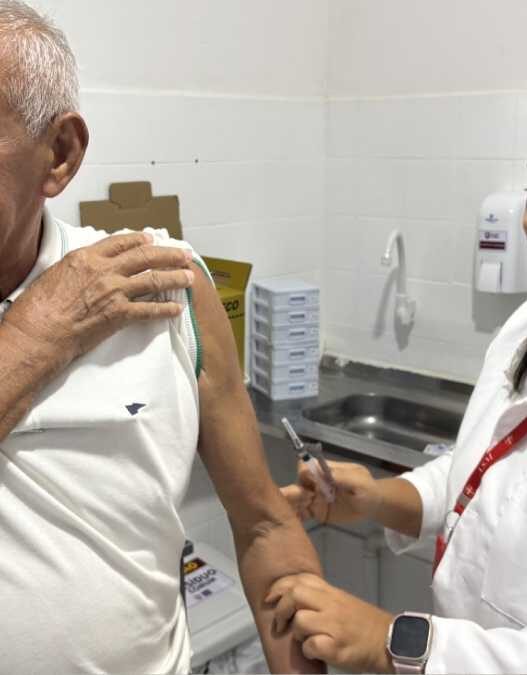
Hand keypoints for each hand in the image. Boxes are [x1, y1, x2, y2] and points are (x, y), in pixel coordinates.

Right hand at [3, 232, 193, 367]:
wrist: (40, 331)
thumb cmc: (40, 306)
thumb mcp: (57, 273)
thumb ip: (79, 267)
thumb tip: (88, 268)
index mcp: (87, 257)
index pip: (120, 243)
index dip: (139, 240)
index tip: (152, 239)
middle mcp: (105, 270)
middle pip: (145, 257)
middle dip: (168, 255)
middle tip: (184, 255)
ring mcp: (115, 291)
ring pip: (153, 279)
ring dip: (175, 277)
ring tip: (189, 277)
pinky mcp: (120, 315)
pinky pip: (150, 310)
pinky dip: (166, 309)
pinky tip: (177, 309)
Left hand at [267, 574, 393, 673]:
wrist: (389, 641)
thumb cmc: (362, 623)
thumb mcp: (341, 601)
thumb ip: (320, 597)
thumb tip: (292, 596)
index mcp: (331, 592)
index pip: (300, 579)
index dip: (279, 587)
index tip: (270, 597)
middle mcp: (332, 605)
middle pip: (295, 595)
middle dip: (281, 609)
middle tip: (281, 623)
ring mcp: (334, 625)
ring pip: (300, 621)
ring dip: (297, 633)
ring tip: (305, 640)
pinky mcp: (337, 647)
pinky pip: (311, 646)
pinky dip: (309, 651)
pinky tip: (317, 652)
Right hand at [282, 460, 382, 525]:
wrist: (374, 507)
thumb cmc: (369, 491)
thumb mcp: (359, 482)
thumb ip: (342, 476)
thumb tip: (322, 471)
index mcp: (326, 471)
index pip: (307, 466)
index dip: (305, 474)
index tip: (313, 486)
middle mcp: (318, 483)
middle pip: (298, 483)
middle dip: (297, 492)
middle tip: (309, 502)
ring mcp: (317, 497)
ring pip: (297, 498)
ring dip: (295, 504)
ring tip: (302, 512)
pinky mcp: (317, 511)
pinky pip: (303, 512)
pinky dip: (297, 515)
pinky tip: (297, 522)